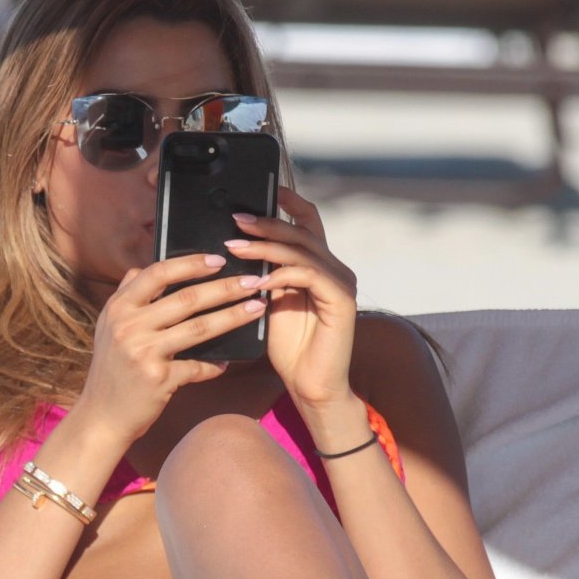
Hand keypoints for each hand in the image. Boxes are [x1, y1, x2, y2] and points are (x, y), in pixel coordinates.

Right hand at [76, 253, 268, 443]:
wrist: (101, 416)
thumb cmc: (110, 370)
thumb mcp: (107, 328)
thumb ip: (125, 297)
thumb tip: (142, 268)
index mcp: (119, 308)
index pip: (157, 274)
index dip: (190, 264)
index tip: (218, 260)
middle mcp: (129, 326)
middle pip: (186, 299)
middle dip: (225, 288)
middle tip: (252, 283)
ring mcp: (143, 352)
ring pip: (199, 328)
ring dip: (232, 317)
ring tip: (256, 309)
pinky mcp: (158, 379)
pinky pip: (197, 367)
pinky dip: (214, 365)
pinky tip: (229, 362)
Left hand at [226, 186, 358, 411]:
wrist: (311, 387)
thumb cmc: (291, 350)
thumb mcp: (270, 302)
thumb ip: (266, 273)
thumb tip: (241, 246)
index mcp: (319, 266)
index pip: (308, 223)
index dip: (288, 203)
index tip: (262, 191)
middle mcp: (335, 269)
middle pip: (302, 231)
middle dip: (267, 222)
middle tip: (236, 220)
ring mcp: (341, 283)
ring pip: (303, 250)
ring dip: (267, 246)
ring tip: (236, 247)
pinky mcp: (342, 300)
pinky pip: (309, 275)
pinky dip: (282, 274)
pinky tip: (259, 281)